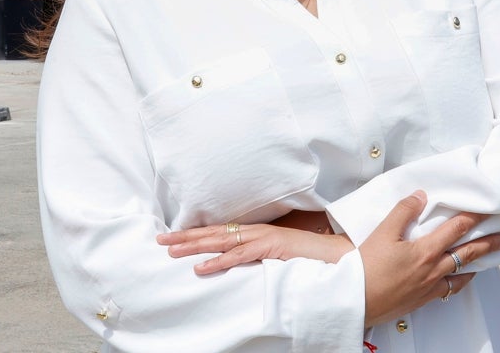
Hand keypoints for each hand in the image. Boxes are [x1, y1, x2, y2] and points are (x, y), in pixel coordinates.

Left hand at [157, 220, 353, 274]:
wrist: (338, 256)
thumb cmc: (310, 258)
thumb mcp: (277, 257)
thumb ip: (258, 258)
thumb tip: (236, 265)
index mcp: (256, 233)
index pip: (219, 233)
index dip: (194, 235)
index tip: (172, 238)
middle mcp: (256, 232)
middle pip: (214, 233)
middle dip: (186, 237)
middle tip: (161, 241)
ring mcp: (264, 238)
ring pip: (222, 241)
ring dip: (195, 246)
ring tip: (172, 251)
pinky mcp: (272, 248)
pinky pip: (241, 256)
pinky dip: (220, 260)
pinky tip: (202, 267)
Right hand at [359, 191, 499, 327]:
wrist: (356, 301)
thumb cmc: (366, 267)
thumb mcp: (382, 232)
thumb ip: (403, 212)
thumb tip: (420, 196)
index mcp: (425, 250)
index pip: (456, 229)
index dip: (474, 218)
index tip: (487, 212)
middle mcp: (433, 269)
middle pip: (467, 253)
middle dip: (488, 244)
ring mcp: (430, 286)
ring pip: (462, 274)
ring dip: (477, 264)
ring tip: (487, 258)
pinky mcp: (423, 299)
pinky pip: (449, 290)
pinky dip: (460, 281)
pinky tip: (460, 279)